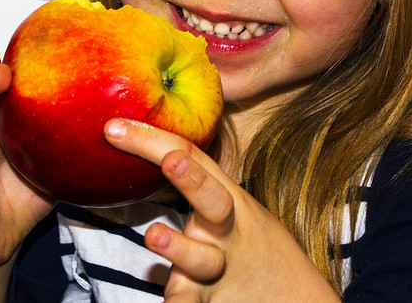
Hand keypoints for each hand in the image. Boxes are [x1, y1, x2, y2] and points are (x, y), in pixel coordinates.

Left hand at [104, 119, 339, 301]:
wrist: (297, 300)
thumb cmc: (252, 246)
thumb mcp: (232, 210)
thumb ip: (198, 185)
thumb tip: (148, 149)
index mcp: (227, 200)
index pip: (191, 158)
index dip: (153, 140)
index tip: (114, 127)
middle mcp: (225, 231)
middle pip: (212, 199)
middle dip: (192, 179)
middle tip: (172, 161)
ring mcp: (219, 268)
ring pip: (199, 258)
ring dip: (178, 247)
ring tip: (155, 236)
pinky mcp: (209, 301)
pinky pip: (189, 302)